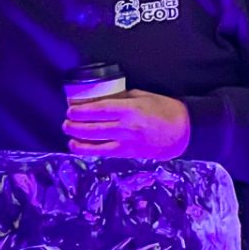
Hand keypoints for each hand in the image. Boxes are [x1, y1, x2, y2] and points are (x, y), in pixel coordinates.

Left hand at [63, 90, 190, 158]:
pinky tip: (79, 147)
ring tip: (69, 135)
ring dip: (78, 140)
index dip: (82, 111)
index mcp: (131, 109)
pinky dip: (89, 151)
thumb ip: (123, 97)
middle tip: (66, 122)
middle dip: (76, 126)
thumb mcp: (144, 96)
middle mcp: (127, 127)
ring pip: (96, 143)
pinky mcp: (129, 153)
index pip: (100, 110)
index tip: (70, 109)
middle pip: (94, 128)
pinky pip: (105, 153)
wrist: (182, 132)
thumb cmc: (164, 109)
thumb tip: (103, 97)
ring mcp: (127, 142)